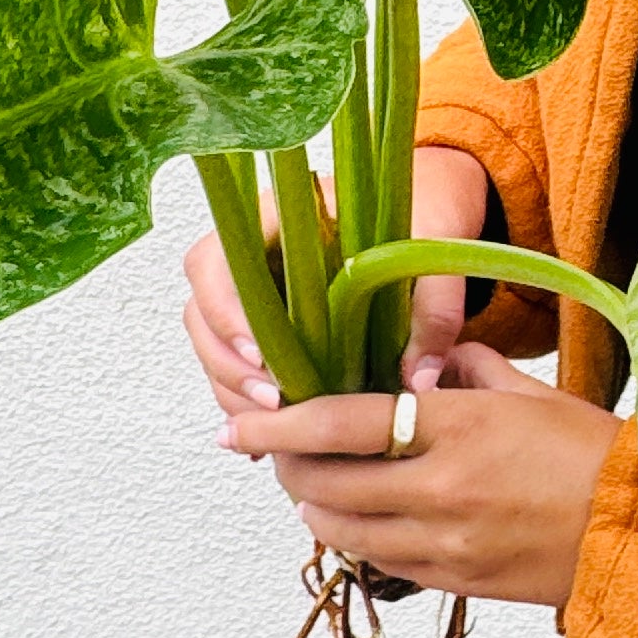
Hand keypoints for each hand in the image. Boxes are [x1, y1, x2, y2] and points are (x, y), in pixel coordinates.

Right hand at [182, 144, 492, 429]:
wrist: (431, 206)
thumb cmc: (425, 212)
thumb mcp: (436, 246)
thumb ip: (435, 307)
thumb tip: (417, 380)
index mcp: (274, 216)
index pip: (213, 262)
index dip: (224, 314)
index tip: (261, 357)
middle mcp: (252, 252)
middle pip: (201, 312)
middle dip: (228, 366)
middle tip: (274, 404)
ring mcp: (256, 289)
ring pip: (213, 344)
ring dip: (234, 389)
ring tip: (279, 427)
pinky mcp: (270, 323)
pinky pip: (240, 362)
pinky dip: (250, 396)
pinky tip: (278, 432)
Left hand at [227, 345, 618, 607]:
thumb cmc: (592, 454)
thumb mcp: (531, 395)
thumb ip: (466, 371)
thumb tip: (423, 363)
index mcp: (459, 426)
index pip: (342, 423)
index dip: (279, 427)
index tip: (236, 427)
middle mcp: (441, 488)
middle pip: (325, 483)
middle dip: (286, 469)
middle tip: (273, 454)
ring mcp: (444, 542)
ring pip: (341, 530)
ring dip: (314, 507)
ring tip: (311, 487)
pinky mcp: (454, 582)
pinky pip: (379, 562)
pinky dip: (356, 539)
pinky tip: (359, 520)